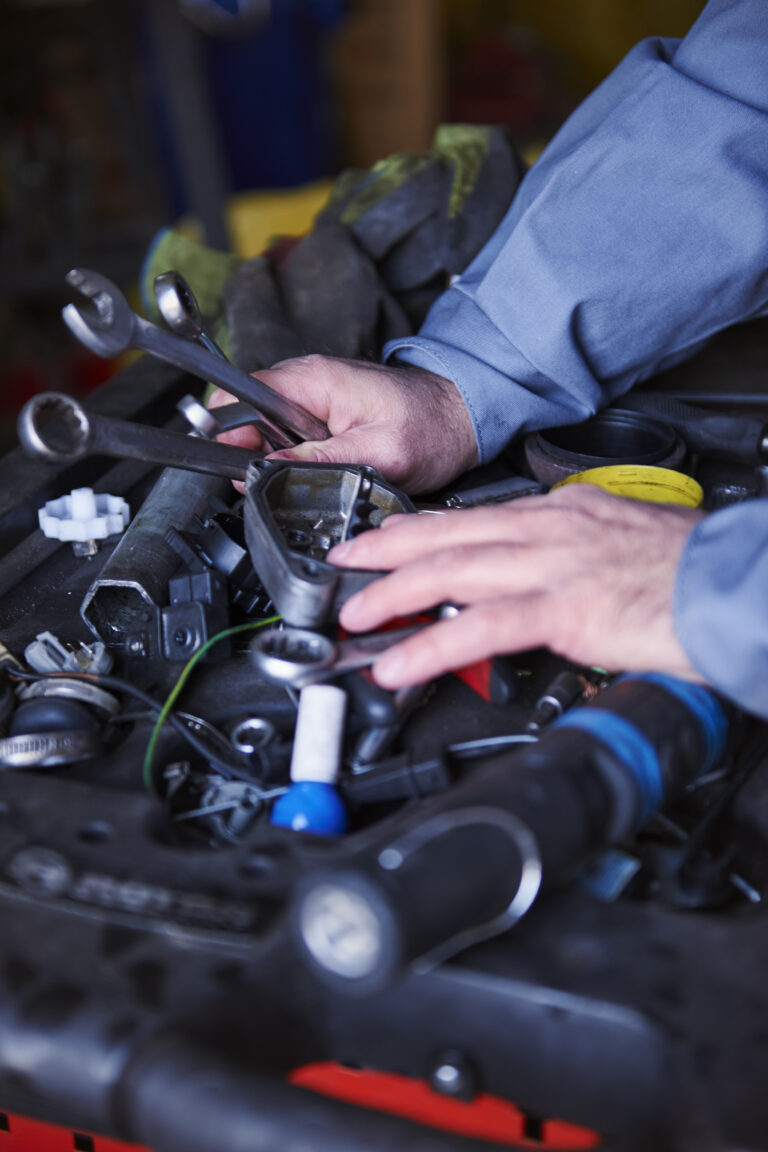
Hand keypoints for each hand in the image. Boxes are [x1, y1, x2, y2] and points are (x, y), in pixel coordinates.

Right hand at [209, 354, 477, 493]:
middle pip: (247, 417)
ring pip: (267, 432)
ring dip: (278, 459)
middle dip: (254, 453)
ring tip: (311, 473)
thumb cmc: (432, 427)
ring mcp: (314, 398)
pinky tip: (321, 469)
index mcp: (313, 381)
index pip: (240, 395)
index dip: (229, 432)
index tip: (239, 463)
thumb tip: (270, 472)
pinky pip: (291, 438)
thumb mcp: (380, 452)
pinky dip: (298, 458)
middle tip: (280, 479)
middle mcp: (307, 383)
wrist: (463, 417)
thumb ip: (322, 462)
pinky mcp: (323, 415)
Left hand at [328, 484, 704, 688]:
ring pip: (450, 573)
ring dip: (392, 595)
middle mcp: (548, 531)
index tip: (382, 539)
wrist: (732, 584)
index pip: (471, 519)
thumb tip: (528, 577)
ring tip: (355, 616)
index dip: (417, 530)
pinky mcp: (565, 609)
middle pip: (446, 536)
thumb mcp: (612, 546)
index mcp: (559, 515)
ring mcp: (553, 567)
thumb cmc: (681, 572)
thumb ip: (564, 556)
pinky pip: (481, 628)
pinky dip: (430, 645)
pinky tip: (399, 662)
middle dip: (385, 552)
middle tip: (343, 565)